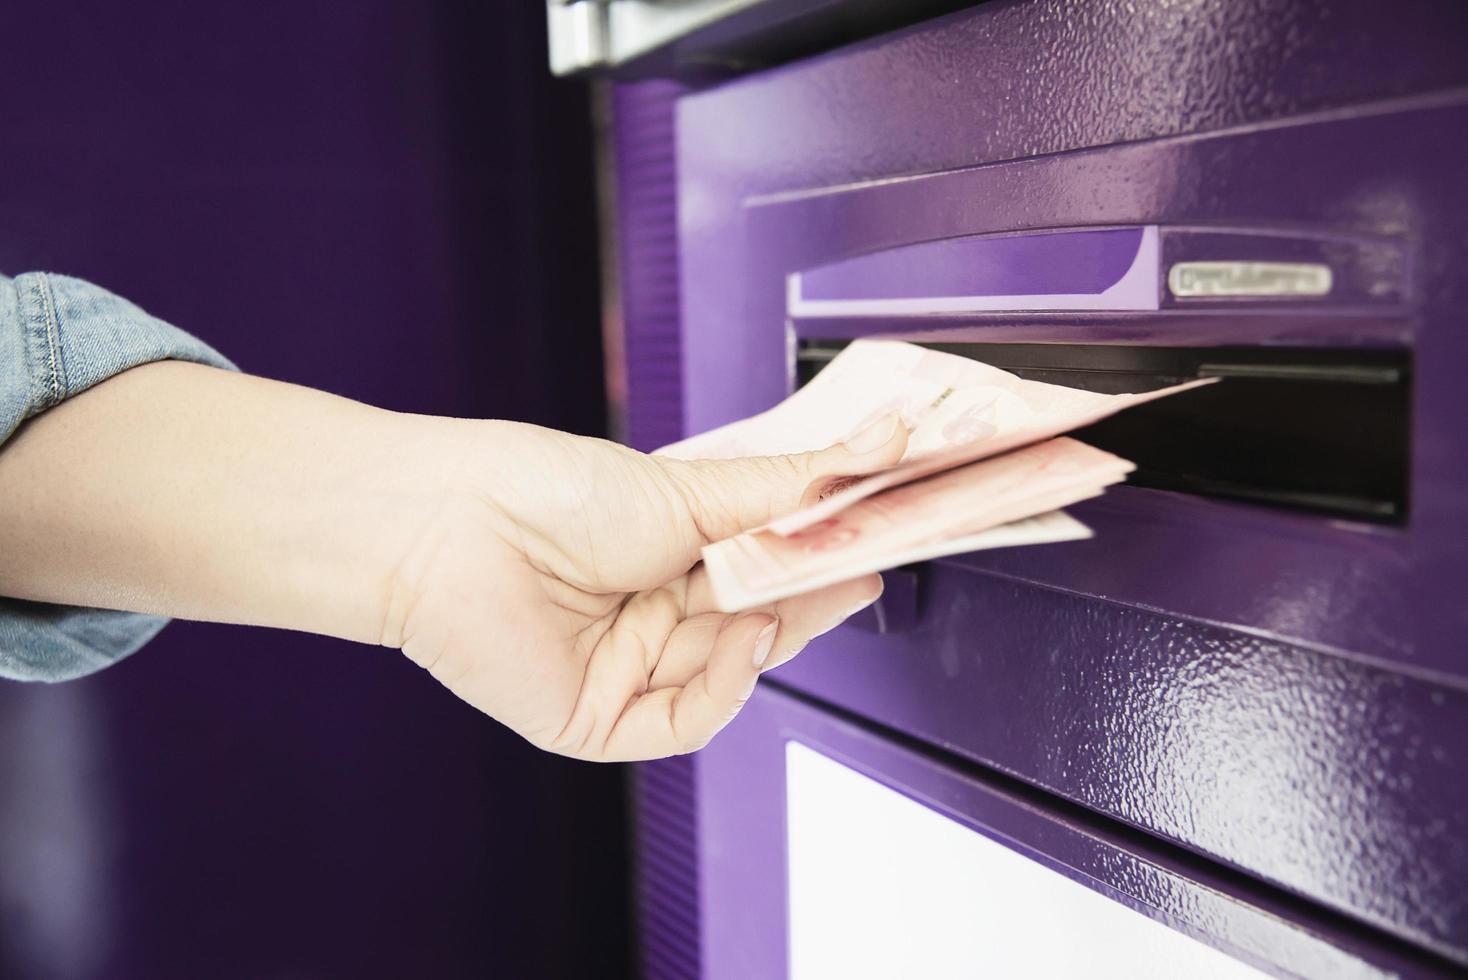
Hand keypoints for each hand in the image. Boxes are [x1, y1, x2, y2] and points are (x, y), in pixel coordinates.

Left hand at [379, 415, 907, 760]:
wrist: (451, 521)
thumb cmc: (548, 490)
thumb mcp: (693, 489)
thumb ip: (794, 484)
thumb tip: (886, 440)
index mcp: (670, 559)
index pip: (768, 575)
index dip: (821, 565)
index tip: (878, 541)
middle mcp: (652, 618)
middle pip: (757, 625)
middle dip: (809, 599)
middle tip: (862, 565)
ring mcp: (627, 672)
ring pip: (730, 673)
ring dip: (772, 635)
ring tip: (804, 588)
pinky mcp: (598, 721)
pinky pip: (685, 721)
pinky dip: (725, 687)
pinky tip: (742, 641)